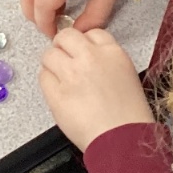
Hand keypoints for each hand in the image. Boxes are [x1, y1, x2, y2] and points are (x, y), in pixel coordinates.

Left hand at [39, 26, 152, 151]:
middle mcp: (91, 58)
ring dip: (52, 65)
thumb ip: (107, 62)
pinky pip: (43, 77)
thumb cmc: (129, 117)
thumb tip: (88, 58)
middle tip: (64, 61)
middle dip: (63, 47)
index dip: (83, 43)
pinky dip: (48, 83)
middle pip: (66, 37)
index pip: (91, 33)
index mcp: (113, 53)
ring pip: (49, 55)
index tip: (80, 52)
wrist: (123, 140)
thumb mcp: (127, 77)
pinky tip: (59, 94)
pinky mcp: (56, 93)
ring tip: (61, 80)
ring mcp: (71, 75)